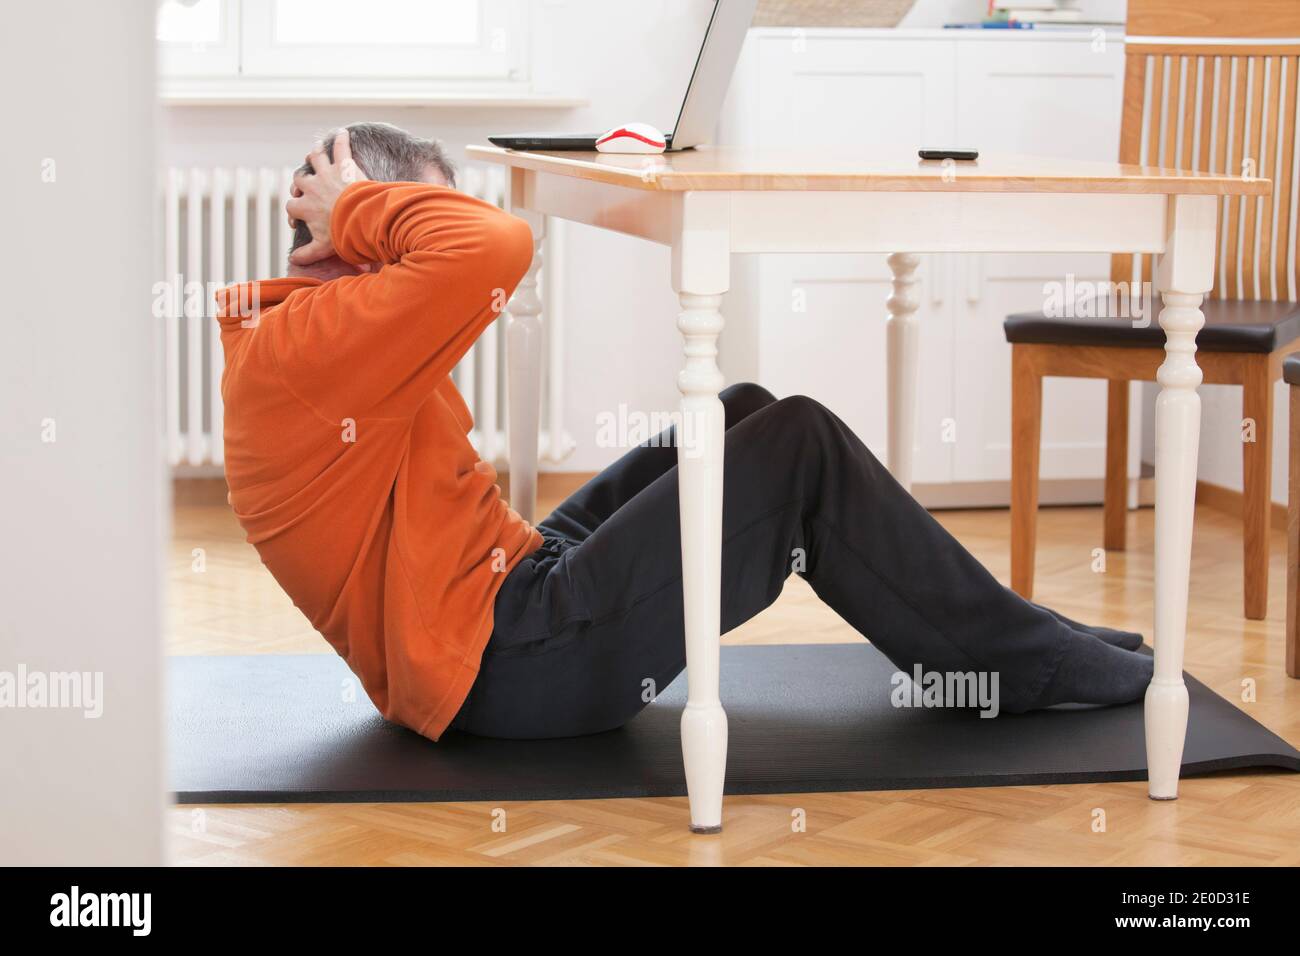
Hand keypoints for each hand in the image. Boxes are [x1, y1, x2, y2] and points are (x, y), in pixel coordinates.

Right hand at [285, 128, 367, 265]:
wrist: (361, 218)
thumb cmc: (342, 234)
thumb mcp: (322, 248)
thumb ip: (306, 254)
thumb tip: (292, 261)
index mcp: (304, 206)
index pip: (291, 206)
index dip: (292, 212)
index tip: (296, 218)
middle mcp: (311, 187)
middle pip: (298, 179)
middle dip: (299, 182)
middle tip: (304, 183)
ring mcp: (326, 174)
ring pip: (315, 158)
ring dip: (314, 154)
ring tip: (315, 149)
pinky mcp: (342, 165)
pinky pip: (340, 148)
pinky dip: (342, 139)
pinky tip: (343, 133)